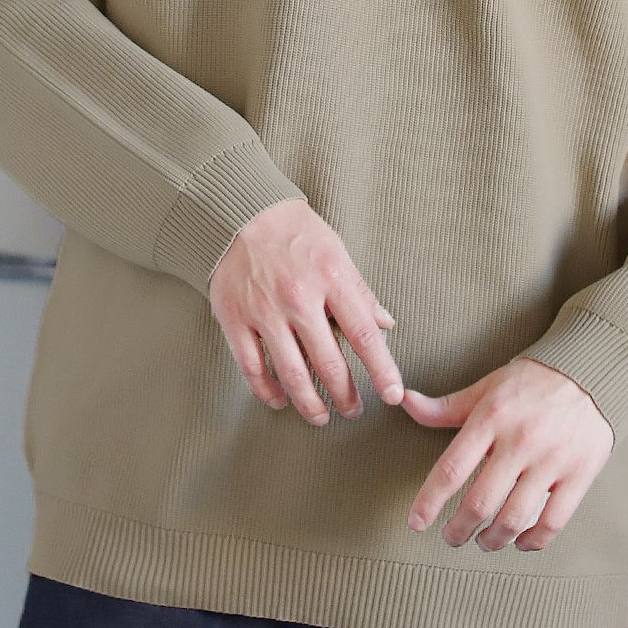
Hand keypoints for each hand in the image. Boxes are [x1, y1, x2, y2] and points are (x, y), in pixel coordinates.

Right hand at [208, 199, 404, 423]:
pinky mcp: (234, 318)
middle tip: (354, 411)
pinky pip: (252, 367)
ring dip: (310, 403)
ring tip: (321, 416)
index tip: (392, 395)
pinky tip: (280, 400)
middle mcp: (298, 297)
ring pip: (291, 373)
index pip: (364, 334)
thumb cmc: (295, 231)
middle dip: (345, 396)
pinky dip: (267, 390)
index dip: (381, 370)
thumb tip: (386, 324)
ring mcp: (264, 310)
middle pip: (328, 362)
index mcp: (330, 278)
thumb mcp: (337, 251)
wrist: (240, 211)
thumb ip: (360, 292)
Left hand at [400, 357, 614, 552]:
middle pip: (480, 502)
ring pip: (514, 518)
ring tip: (483, 541)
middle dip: (459, 529)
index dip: (430, 501)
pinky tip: (520, 542)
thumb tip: (403, 401)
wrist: (590, 371)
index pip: (452, 468)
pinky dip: (532, 541)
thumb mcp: (486, 388)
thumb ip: (445, 407)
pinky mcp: (579, 474)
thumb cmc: (530, 383)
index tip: (416, 522)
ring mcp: (552, 459)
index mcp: (492, 417)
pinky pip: (552, 522)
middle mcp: (520, 440)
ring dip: (492, 540)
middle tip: (451, 537)